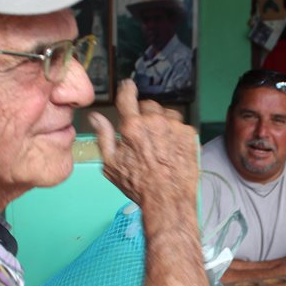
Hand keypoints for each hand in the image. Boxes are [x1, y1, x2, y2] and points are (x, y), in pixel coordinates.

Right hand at [91, 80, 198, 209]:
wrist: (168, 199)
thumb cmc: (137, 185)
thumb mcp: (111, 164)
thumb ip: (103, 136)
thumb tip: (96, 117)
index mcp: (132, 126)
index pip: (128, 96)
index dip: (127, 89)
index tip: (128, 86)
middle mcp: (154, 121)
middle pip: (148, 105)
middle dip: (144, 114)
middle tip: (143, 133)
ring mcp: (175, 126)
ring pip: (166, 113)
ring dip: (161, 121)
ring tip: (158, 142)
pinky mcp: (190, 134)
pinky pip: (180, 125)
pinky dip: (175, 133)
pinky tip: (171, 149)